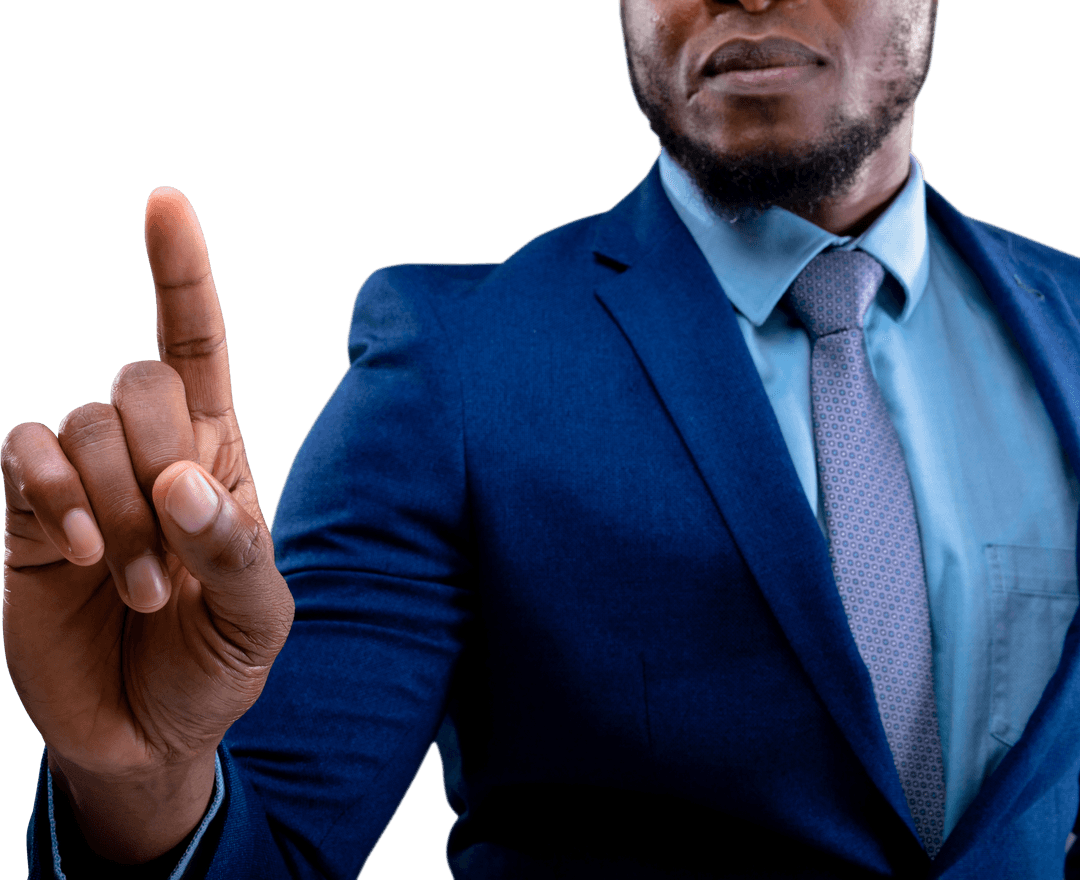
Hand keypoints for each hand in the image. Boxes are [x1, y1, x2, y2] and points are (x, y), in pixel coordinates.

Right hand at [2, 188, 293, 860]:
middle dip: (158, 462)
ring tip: (137, 585)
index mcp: (216, 459)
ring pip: (83, 425)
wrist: (147, 731)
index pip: (196, 348)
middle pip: (141, 383)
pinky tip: (74, 550)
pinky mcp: (25, 514)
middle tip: (169, 558)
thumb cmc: (215, 664)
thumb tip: (184, 482)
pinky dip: (51, 493)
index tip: (165, 204)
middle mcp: (149, 455)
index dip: (180, 277)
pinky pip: (24, 453)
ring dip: (112, 507)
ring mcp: (83, 481)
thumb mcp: (258, 617)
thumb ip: (235, 548)